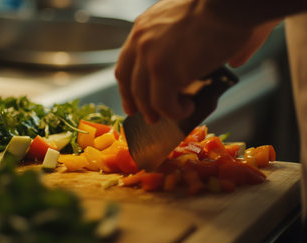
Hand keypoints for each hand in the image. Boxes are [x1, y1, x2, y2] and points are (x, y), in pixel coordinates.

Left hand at [115, 0, 274, 122]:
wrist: (229, 3)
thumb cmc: (223, 7)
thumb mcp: (194, 18)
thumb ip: (196, 41)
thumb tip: (231, 63)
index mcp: (144, 27)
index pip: (125, 65)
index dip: (128, 87)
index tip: (132, 102)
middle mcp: (141, 42)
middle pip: (129, 84)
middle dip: (139, 105)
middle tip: (151, 117)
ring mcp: (150, 59)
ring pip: (145, 98)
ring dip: (160, 111)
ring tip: (178, 112)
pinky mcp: (165, 74)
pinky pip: (163, 104)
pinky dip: (174, 112)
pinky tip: (188, 108)